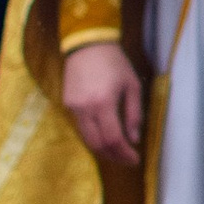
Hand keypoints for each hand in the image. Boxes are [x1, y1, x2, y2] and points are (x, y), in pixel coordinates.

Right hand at [60, 41, 143, 167]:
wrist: (88, 44)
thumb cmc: (115, 62)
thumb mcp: (132, 85)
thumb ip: (134, 114)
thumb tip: (134, 139)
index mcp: (104, 103)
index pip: (113, 139)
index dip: (125, 154)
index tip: (135, 159)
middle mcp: (85, 108)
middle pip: (98, 144)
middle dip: (114, 156)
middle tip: (127, 160)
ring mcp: (74, 107)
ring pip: (87, 138)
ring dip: (102, 150)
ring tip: (117, 152)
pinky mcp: (68, 104)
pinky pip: (81, 127)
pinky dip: (93, 136)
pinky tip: (104, 136)